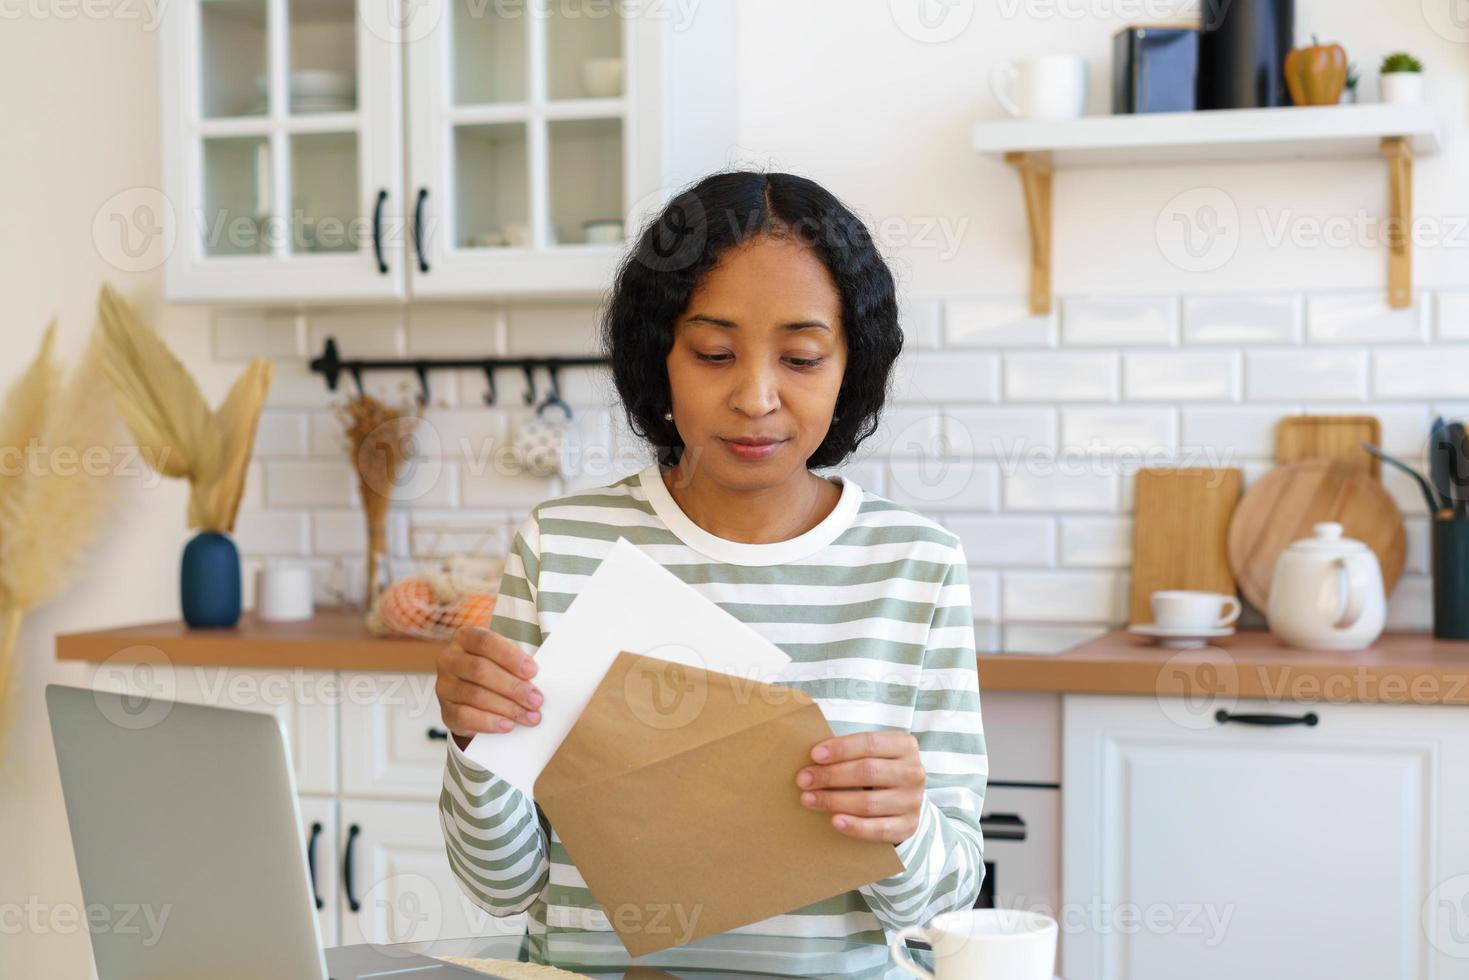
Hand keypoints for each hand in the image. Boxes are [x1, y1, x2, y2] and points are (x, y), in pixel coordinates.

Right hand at [435, 626, 542, 749]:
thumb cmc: (497, 671)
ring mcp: (444, 686)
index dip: (510, 656)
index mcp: (465, 637)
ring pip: (474, 695)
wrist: (474, 697)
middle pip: (480, 670)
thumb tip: (544, 678)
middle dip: (513, 687)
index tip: (533, 671)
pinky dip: (489, 722)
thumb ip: (518, 664)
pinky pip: (464, 717)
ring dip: (507, 707)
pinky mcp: (445, 711)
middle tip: (536, 700)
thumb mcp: (504, 659)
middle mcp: (449, 659)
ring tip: (530, 716)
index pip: (486, 642)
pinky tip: (508, 726)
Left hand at [795, 731, 924, 843]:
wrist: (903, 800)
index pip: (869, 743)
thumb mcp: (872, 753)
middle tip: (803, 780)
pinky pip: (879, 829)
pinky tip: (835, 821)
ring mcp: (913, 801)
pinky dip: (855, 826)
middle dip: (831, 775)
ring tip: (809, 800)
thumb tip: (812, 757)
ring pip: (869, 802)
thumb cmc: (878, 770)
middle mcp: (913, 772)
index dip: (840, 749)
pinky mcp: (909, 826)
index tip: (814, 755)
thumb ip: (849, 752)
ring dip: (834, 801)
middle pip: (867, 771)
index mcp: (904, 745)